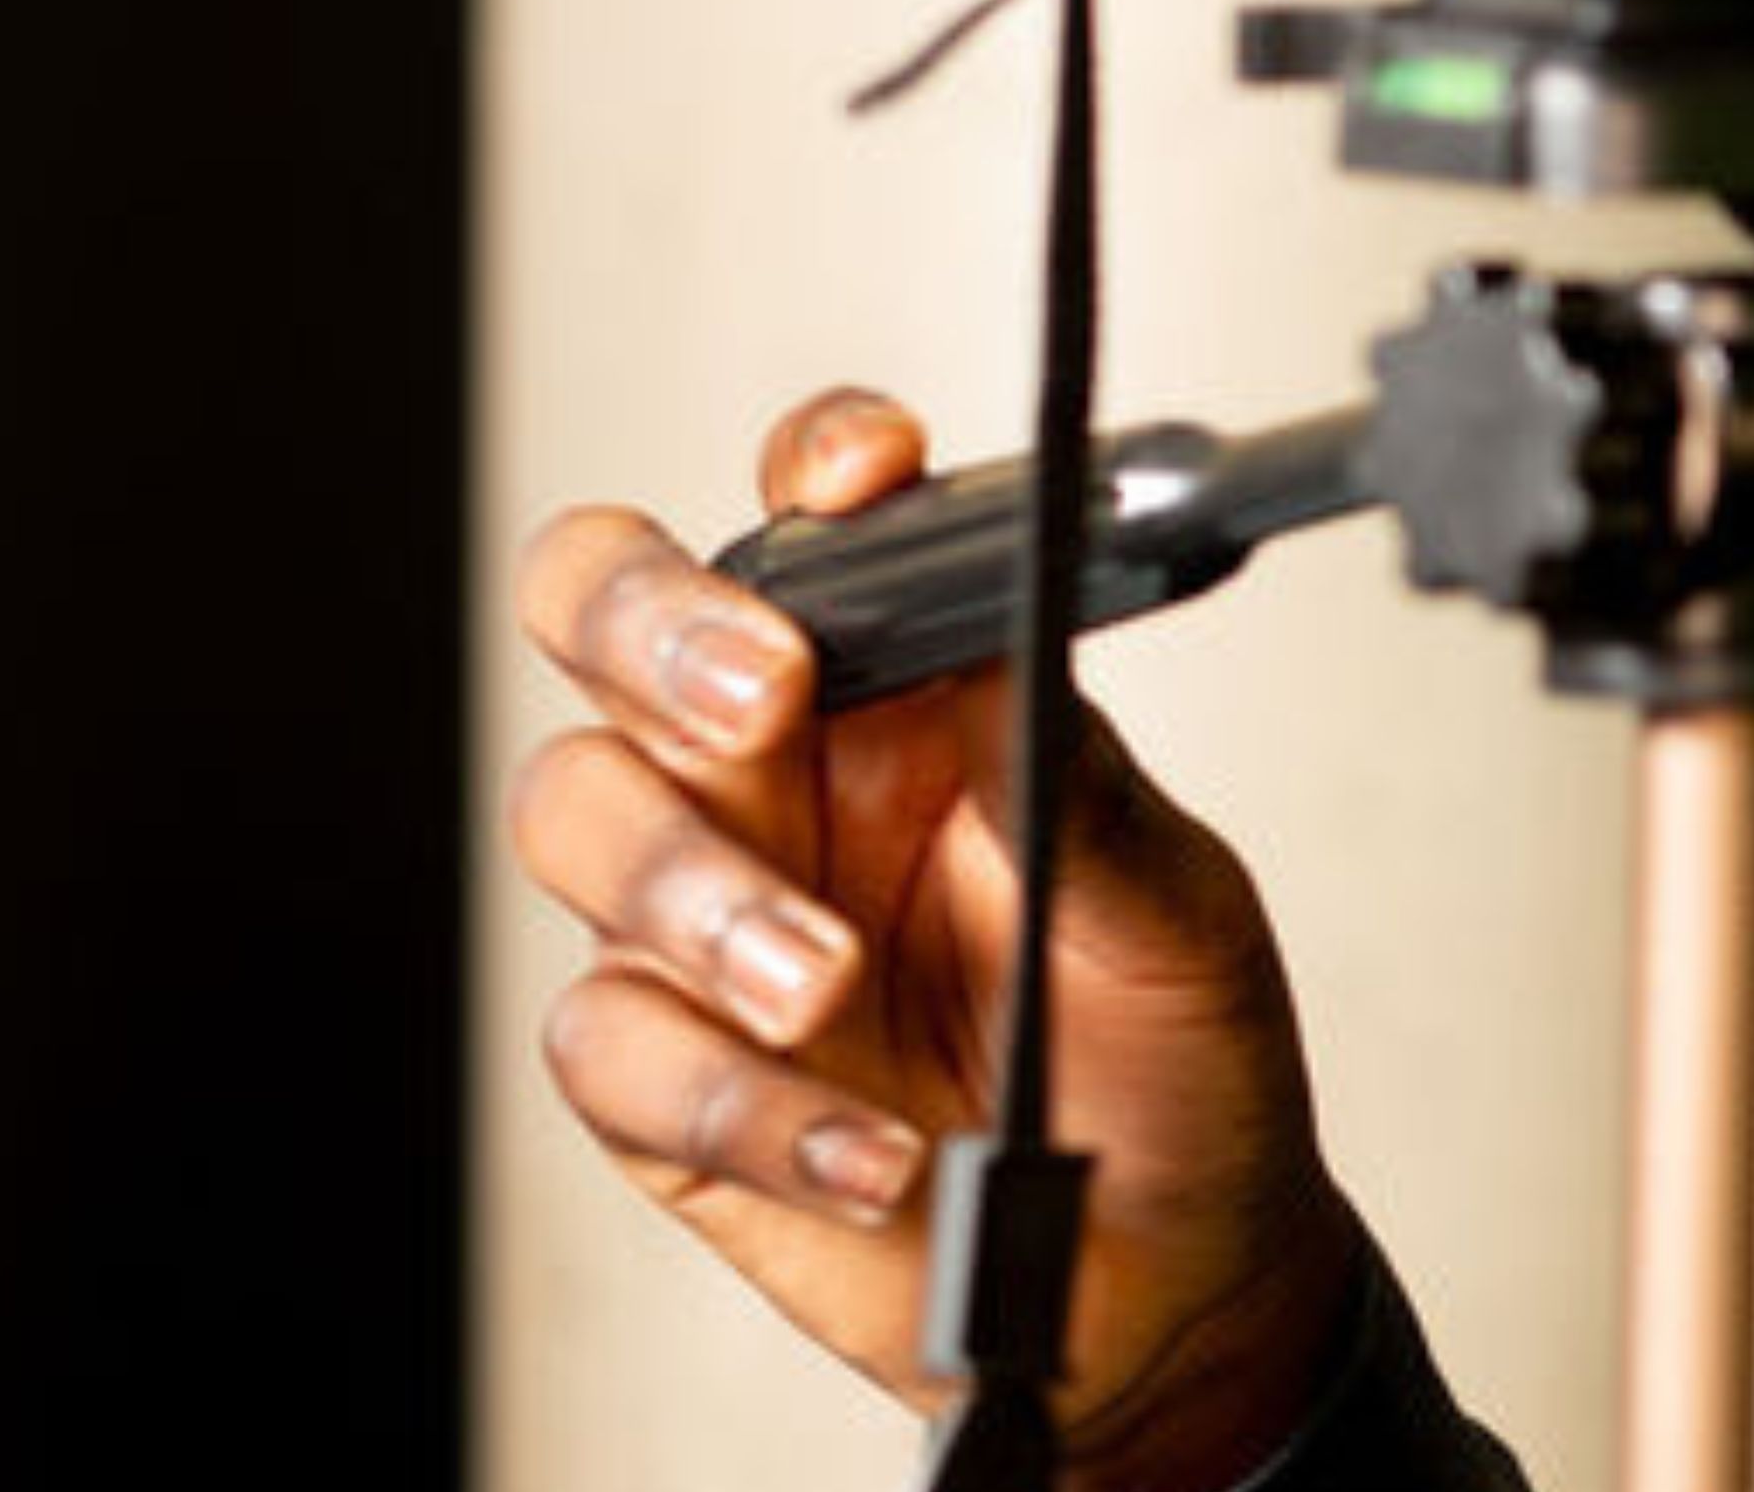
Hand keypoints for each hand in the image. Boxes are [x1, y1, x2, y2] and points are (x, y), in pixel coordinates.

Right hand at [515, 388, 1369, 1487]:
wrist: (1164, 1279)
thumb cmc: (1169, 1059)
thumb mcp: (1174, 907)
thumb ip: (1072, 784)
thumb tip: (1008, 643)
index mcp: (900, 693)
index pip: (814, 531)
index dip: (815, 474)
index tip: (866, 475)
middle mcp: (778, 778)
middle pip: (610, 619)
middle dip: (654, 626)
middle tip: (756, 691)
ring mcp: (701, 921)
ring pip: (579, 815)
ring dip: (698, 894)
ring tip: (828, 984)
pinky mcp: (664, 1081)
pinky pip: (615, 1045)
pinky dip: (737, 1102)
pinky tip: (865, 1151)